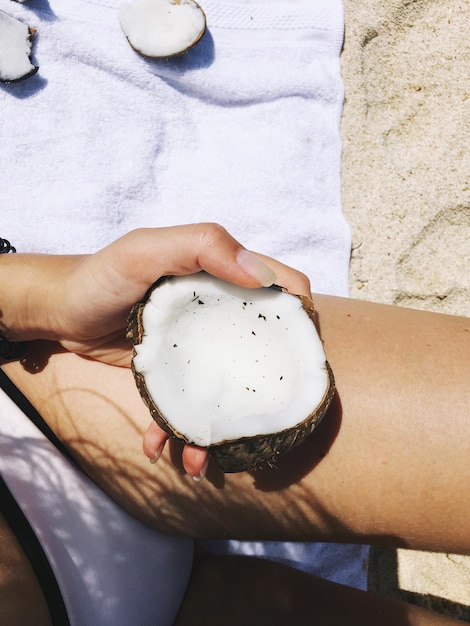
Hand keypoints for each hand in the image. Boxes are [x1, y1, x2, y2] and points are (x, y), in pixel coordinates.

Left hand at [33, 223, 310, 476]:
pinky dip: (178, 429)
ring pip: (226, 388)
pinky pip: (188, 403)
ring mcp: (198, 345)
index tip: (304, 359)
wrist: (59, 311)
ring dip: (219, 425)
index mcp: (224, 277)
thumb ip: (203, 247)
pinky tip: (158, 447)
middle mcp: (219, 312)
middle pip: (262, 349)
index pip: (282, 289)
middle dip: (264, 391)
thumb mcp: (146, 250)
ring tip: (200, 458)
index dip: (301, 319)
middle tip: (256, 426)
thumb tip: (262, 276)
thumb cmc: (101, 275)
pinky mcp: (175, 372)